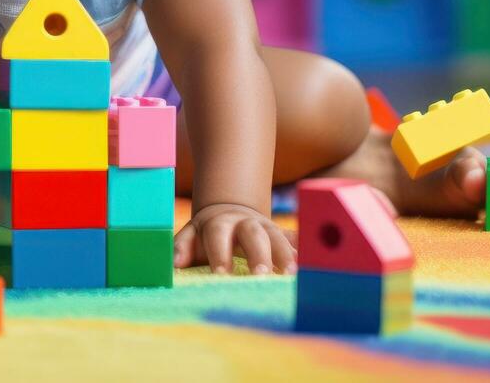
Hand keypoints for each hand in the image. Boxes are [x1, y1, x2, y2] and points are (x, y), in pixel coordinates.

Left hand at [173, 202, 295, 274]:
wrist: (232, 213)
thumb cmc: (207, 234)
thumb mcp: (191, 235)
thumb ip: (182, 247)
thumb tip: (175, 262)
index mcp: (220, 223)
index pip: (218, 236)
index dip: (220, 254)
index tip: (223, 275)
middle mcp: (246, 223)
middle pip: (253, 235)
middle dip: (258, 254)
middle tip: (261, 275)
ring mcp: (267, 227)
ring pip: (278, 237)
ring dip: (286, 254)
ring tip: (293, 274)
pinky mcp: (284, 236)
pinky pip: (297, 240)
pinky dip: (306, 248)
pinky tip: (315, 260)